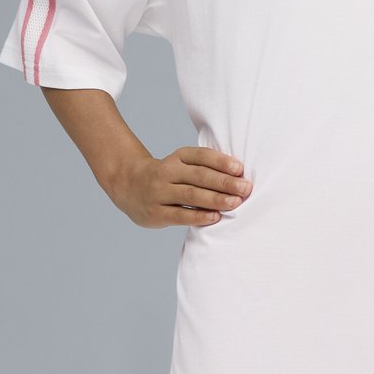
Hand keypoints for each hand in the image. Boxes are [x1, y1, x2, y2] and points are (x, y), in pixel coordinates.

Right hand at [112, 146, 252, 227]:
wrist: (128, 185)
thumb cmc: (168, 176)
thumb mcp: (181, 163)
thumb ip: (204, 168)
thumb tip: (238, 177)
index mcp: (178, 157)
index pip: (202, 156)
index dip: (221, 161)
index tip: (240, 169)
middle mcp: (167, 172)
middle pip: (199, 176)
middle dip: (225, 182)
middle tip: (245, 188)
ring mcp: (159, 192)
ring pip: (191, 195)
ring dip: (215, 199)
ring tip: (235, 202)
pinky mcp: (156, 213)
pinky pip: (180, 214)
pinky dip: (199, 216)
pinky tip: (215, 217)